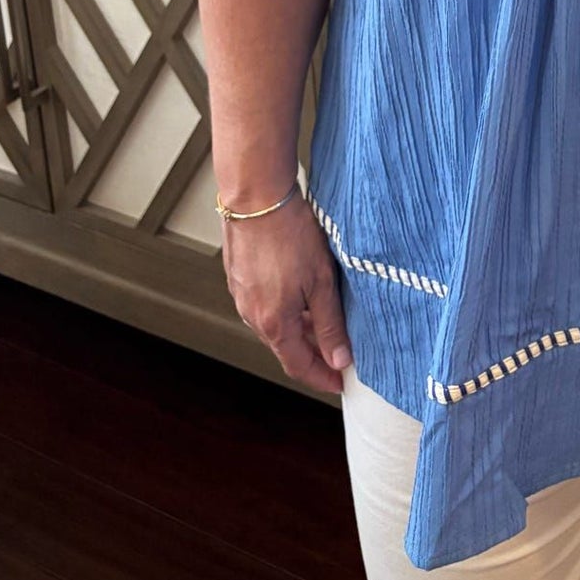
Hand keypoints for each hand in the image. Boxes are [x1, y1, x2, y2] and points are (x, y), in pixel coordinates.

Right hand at [223, 198, 352, 393]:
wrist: (256, 198)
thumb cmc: (290, 233)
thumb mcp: (321, 282)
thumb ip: (330, 324)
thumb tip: (339, 359)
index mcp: (273, 324)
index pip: (299, 365)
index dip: (321, 377)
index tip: (339, 382)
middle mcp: (252, 315)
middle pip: (286, 345)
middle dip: (313, 351)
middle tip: (340, 348)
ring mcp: (242, 295)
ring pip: (275, 323)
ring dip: (299, 327)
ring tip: (325, 317)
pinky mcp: (239, 276)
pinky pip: (265, 303)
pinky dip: (286, 307)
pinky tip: (302, 290)